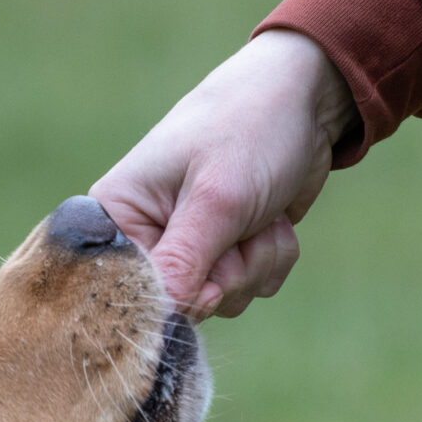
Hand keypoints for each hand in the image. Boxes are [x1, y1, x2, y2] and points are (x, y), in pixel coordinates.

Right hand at [92, 29, 350, 318]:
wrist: (305, 100)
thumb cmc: (249, 131)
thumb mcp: (216, 199)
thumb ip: (183, 264)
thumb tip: (157, 321)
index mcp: (116, 217)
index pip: (123, 294)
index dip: (171, 300)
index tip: (208, 282)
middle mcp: (143, 237)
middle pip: (179, 306)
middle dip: (226, 275)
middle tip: (240, 229)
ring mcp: (187, 247)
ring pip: (222, 300)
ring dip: (254, 263)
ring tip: (258, 213)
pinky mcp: (225, 251)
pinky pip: (249, 287)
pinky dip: (271, 258)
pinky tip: (271, 218)